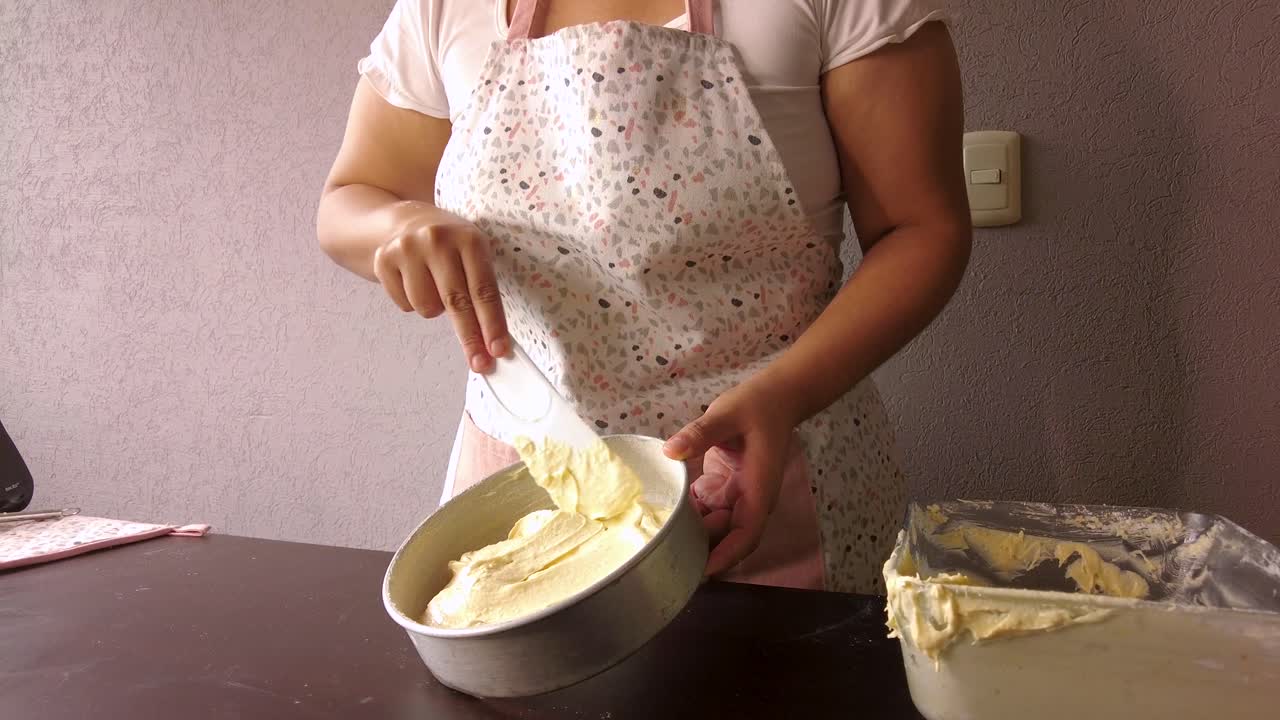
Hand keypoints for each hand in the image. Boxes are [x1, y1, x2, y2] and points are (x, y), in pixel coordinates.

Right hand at [373, 205, 509, 371]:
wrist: (404, 221)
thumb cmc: (449, 246)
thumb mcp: (472, 253)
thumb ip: (483, 290)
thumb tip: (494, 342)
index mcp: (468, 238)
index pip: (483, 289)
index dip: (492, 324)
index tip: (498, 351)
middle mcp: (437, 240)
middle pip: (456, 303)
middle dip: (470, 338)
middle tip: (480, 364)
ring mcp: (407, 248)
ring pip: (426, 308)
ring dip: (435, 309)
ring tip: (435, 287)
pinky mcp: (383, 260)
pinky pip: (405, 305)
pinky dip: (413, 302)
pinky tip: (415, 281)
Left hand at [663, 379, 799, 576]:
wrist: (776, 397)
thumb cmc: (758, 405)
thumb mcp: (728, 414)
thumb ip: (701, 433)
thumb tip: (671, 451)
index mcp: (758, 490)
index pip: (746, 534)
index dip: (725, 556)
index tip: (701, 571)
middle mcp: (750, 500)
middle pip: (727, 538)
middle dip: (701, 549)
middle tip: (663, 557)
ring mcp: (738, 495)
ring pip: (715, 527)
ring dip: (691, 531)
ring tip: (657, 537)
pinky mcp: (726, 486)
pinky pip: (707, 509)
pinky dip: (689, 513)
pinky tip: (664, 512)